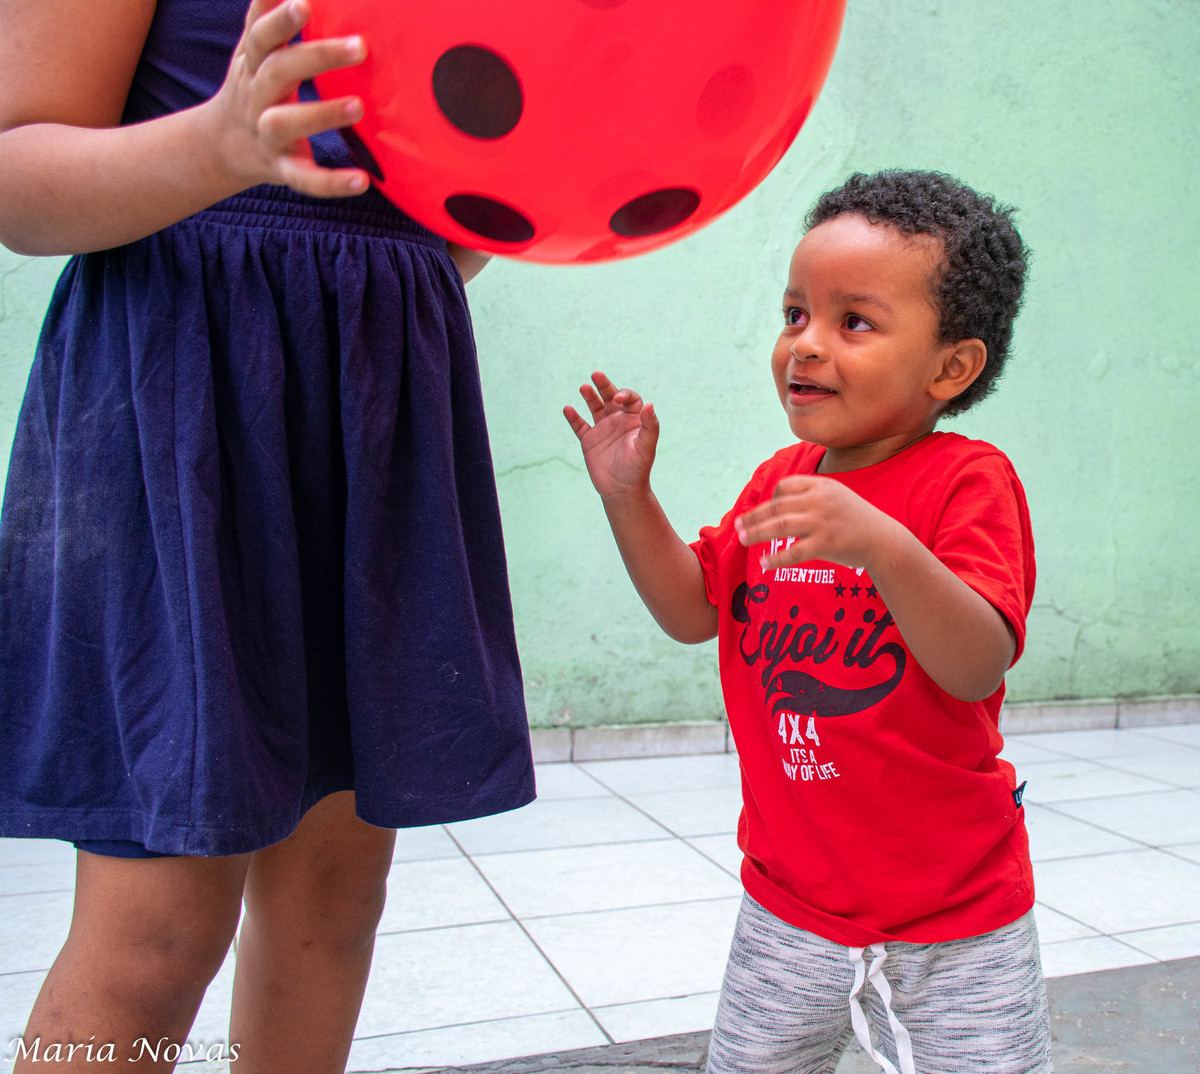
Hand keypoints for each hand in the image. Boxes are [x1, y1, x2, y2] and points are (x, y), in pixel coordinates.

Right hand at [208, 0, 369, 197]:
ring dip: (321, 114)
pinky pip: (305, 179)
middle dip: (316, 57)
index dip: (280, 19)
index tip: (304, 4)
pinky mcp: (283, 169)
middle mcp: (257, 96)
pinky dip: (331, 183)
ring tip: (358, 106)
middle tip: (359, 46)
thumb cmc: (253, 86)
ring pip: (287, 123)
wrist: (223, 146)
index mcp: (253, 64)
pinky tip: (360, 180)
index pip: (262, 35)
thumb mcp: (252, 49)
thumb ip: (265, 14)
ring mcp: (268, 134)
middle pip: (279, 71)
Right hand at [564, 371, 658, 500]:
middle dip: (604, 385)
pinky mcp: (589, 440)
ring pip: (594, 407)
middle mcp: (618, 421)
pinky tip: (568, 409)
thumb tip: (650, 405)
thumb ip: (650, 426)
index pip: (629, 399)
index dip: (624, 395)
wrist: (622, 491)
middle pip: (610, 397)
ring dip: (589, 396)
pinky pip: (579, 425)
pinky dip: (573, 417)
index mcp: (634, 420)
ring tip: (584, 387)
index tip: (617, 400)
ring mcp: (602, 429)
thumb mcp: (646, 447)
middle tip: (596, 375)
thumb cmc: (638, 469)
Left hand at [735, 475, 900, 571]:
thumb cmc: (856, 519)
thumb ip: (810, 495)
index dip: (770, 498)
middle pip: (777, 506)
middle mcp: (820, 500)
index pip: (785, 486)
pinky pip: (793, 552)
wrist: (884, 539)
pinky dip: (776, 558)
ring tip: (742, 539)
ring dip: (758, 533)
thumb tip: (777, 501)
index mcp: (821, 485)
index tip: (762, 511)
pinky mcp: (826, 544)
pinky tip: (764, 563)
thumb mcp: (836, 495)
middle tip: (737, 526)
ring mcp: (822, 522)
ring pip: (780, 526)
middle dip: (754, 516)